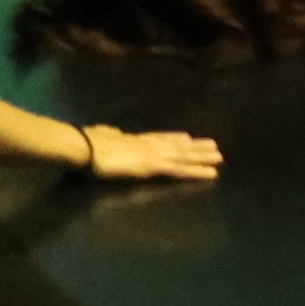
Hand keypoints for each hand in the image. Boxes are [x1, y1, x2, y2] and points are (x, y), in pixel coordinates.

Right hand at [76, 123, 223, 184]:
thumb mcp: (100, 136)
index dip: (173, 138)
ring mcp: (153, 154)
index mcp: (133, 139)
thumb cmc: (87, 145)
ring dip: (202, 156)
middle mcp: (147, 144)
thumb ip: (109, 135)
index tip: (187, 137)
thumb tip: (111, 132)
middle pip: (176, 145)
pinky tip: (211, 173)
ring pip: (183, 156)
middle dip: (194, 146)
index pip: (158, 138)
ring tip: (219, 156)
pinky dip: (197, 171)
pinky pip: (181, 170)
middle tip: (213, 145)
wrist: (86, 147)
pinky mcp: (155, 166)